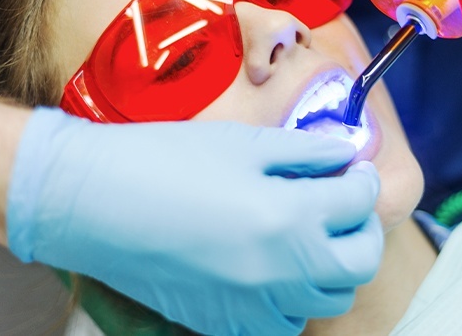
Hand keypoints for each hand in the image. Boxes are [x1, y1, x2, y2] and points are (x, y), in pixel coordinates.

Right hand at [8, 108, 382, 334]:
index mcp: (289, 217)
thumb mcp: (243, 143)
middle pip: (359, 263)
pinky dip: (295, 297)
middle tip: (347, 205)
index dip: (364, 181)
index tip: (355, 171)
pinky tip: (276, 268)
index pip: (359, 203)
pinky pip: (285, 323)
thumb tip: (343, 153)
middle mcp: (281, 272)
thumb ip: (304, 151)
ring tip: (313, 236)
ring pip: (328, 299)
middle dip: (364, 230)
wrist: (97, 202)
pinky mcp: (225, 323)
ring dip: (334, 266)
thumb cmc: (166, 161)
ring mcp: (254, 306)